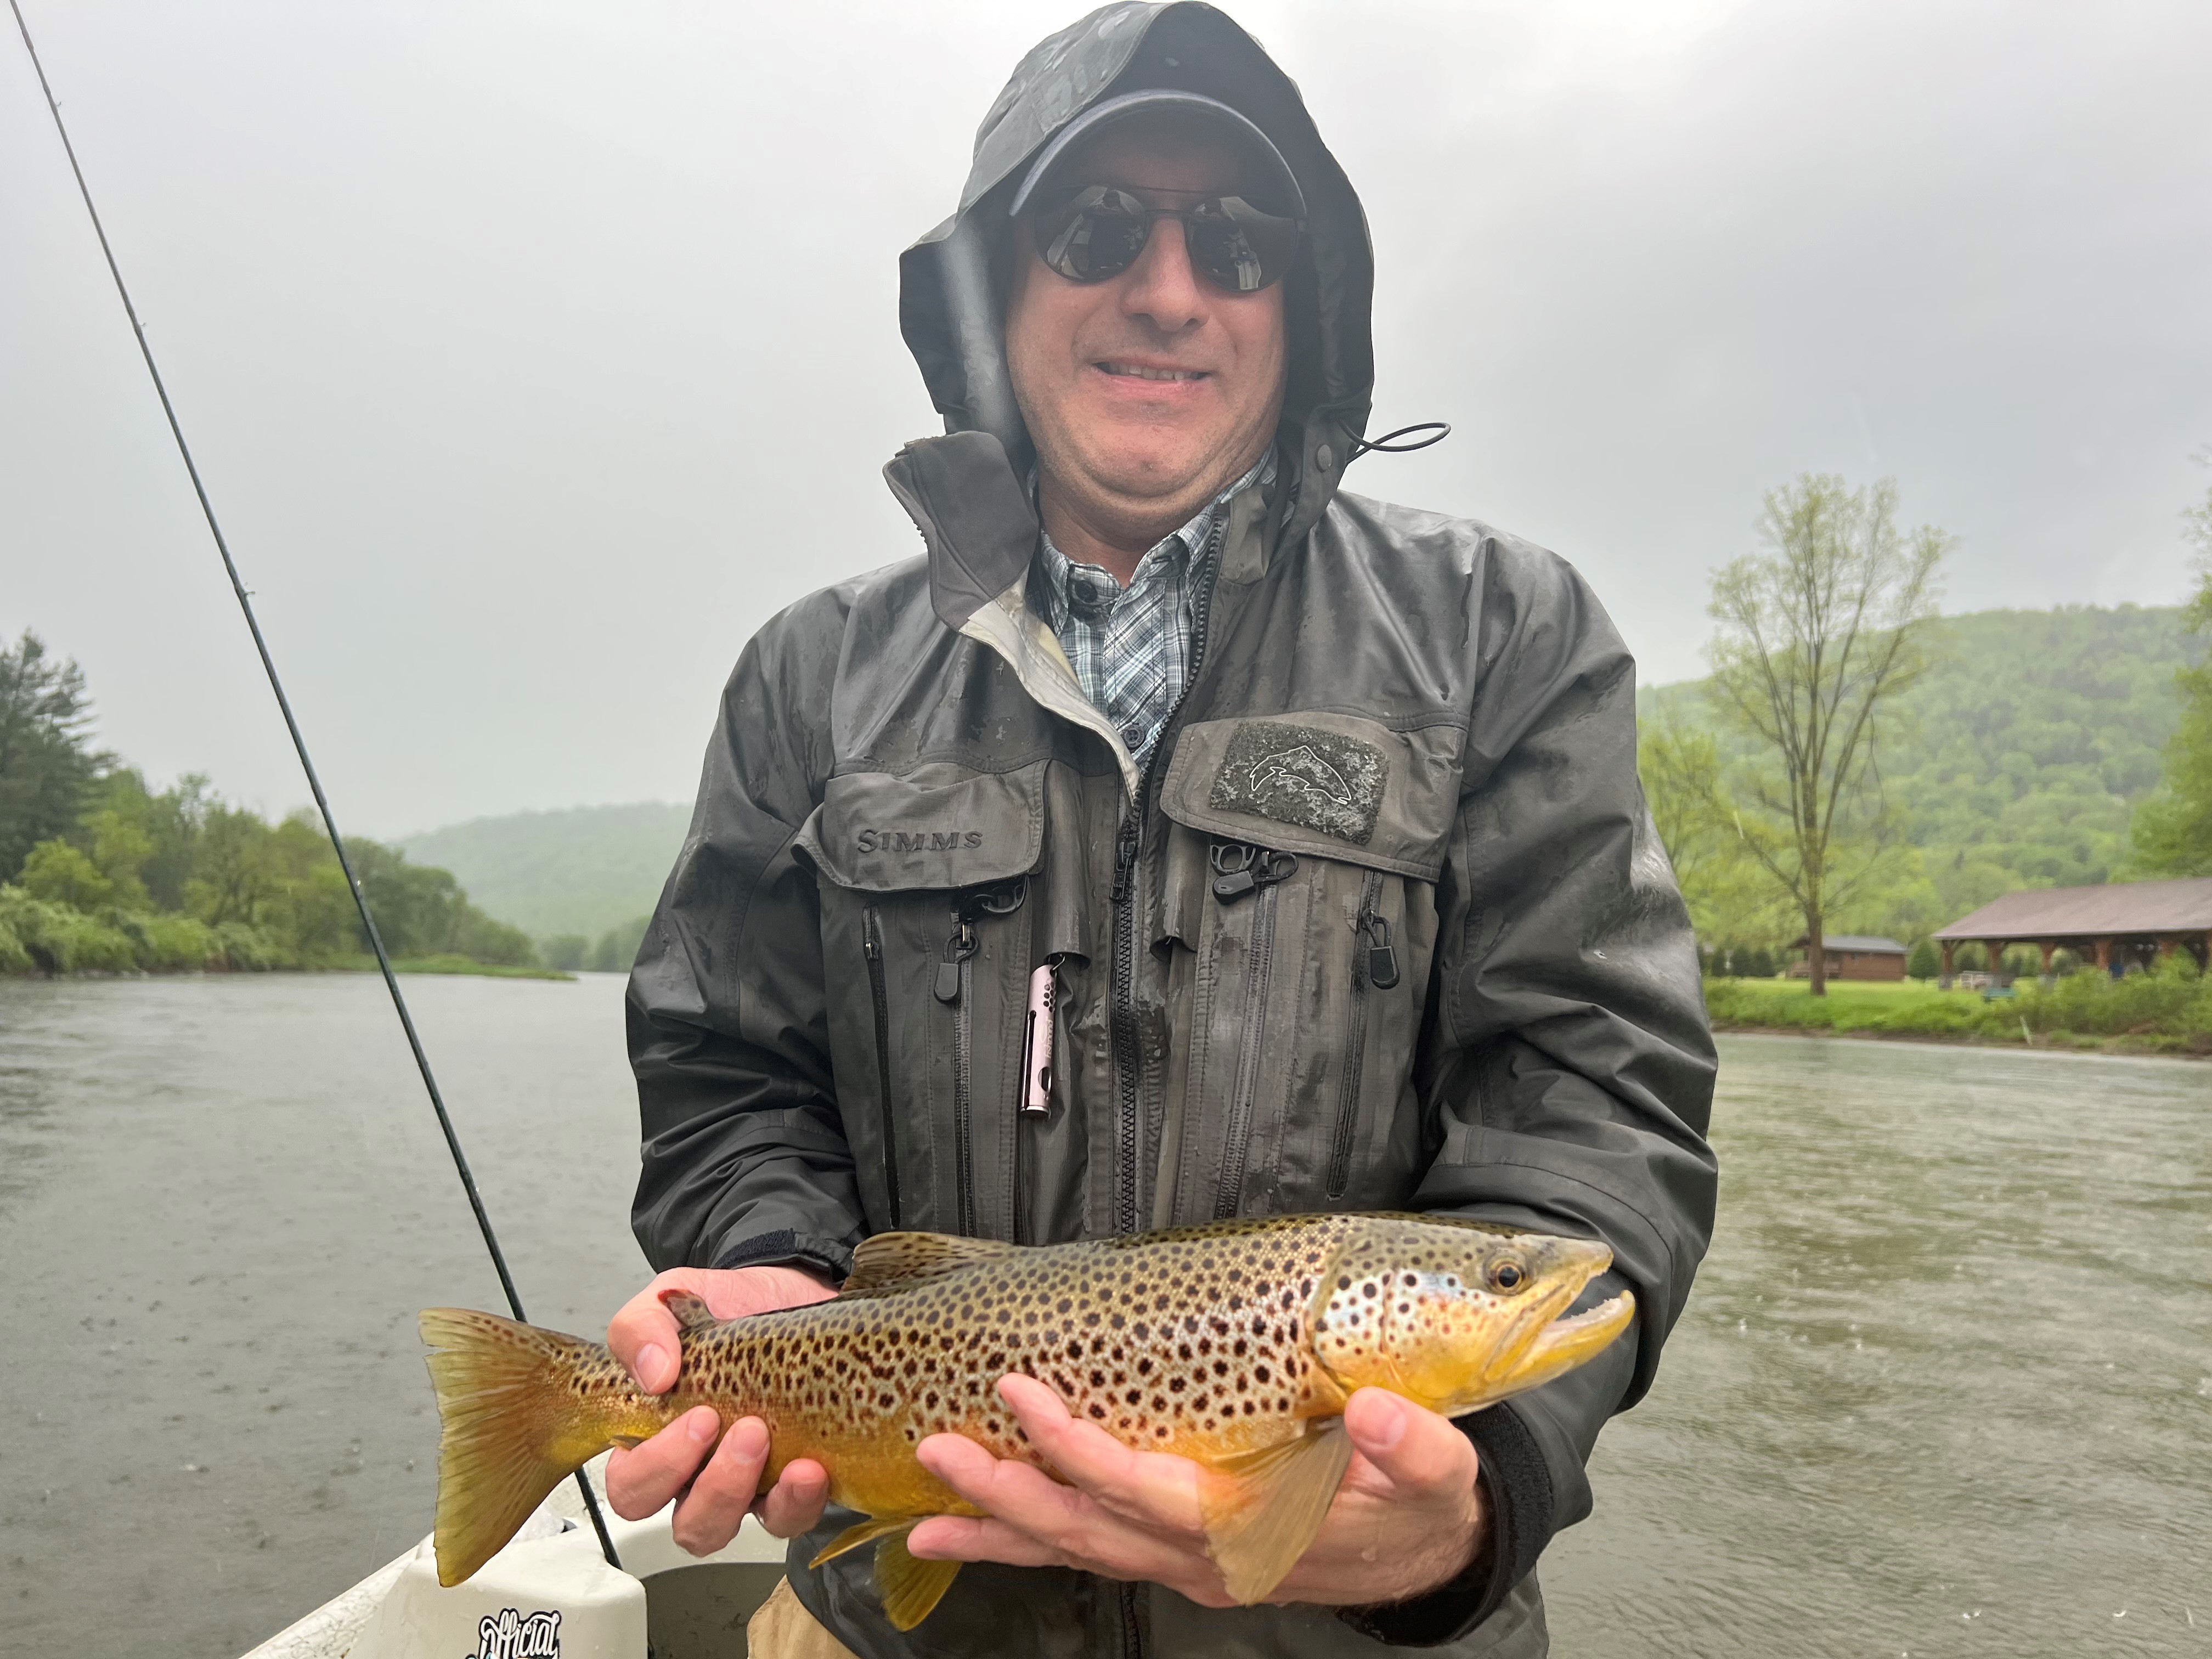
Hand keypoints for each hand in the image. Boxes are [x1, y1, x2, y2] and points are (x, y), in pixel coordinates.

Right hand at [603, 1264, 837, 1554]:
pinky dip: (801, 1501)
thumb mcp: (669, 1301)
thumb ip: (642, 1328)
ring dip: (755, 1496)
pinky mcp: (793, 1482)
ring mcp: (746, 1486)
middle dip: (715, 1488)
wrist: (786, 1291)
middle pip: (687, 1525)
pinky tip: (813, 1469)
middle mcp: (696, 1475)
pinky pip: (791, 1517)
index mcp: (651, 1441)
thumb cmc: (718, 1309)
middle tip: (748, 1430)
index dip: (659, 1466)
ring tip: (780, 1448)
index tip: (700, 1416)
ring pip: (736, 1529)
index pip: (633, 1486)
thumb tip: (652, 1374)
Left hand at [906, 1377, 1486, 1607]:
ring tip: (921, 1514)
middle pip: (1088, 1530)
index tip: (1021, 1396)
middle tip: (935, 1452)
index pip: (1146, 1491)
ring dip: (1000, 1532)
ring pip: (1077, 1551)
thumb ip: (1412, 1449)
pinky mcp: (1176, 1555)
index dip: (1080, 1450)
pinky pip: (1090, 1553)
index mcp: (1252, 1529)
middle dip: (1007, 1496)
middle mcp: (1203, 1556)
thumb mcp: (1438, 1477)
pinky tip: (974, 1533)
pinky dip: (1030, 1544)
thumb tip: (1379, 1411)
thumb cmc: (1420, 1505)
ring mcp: (1184, 1564)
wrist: (1424, 1557)